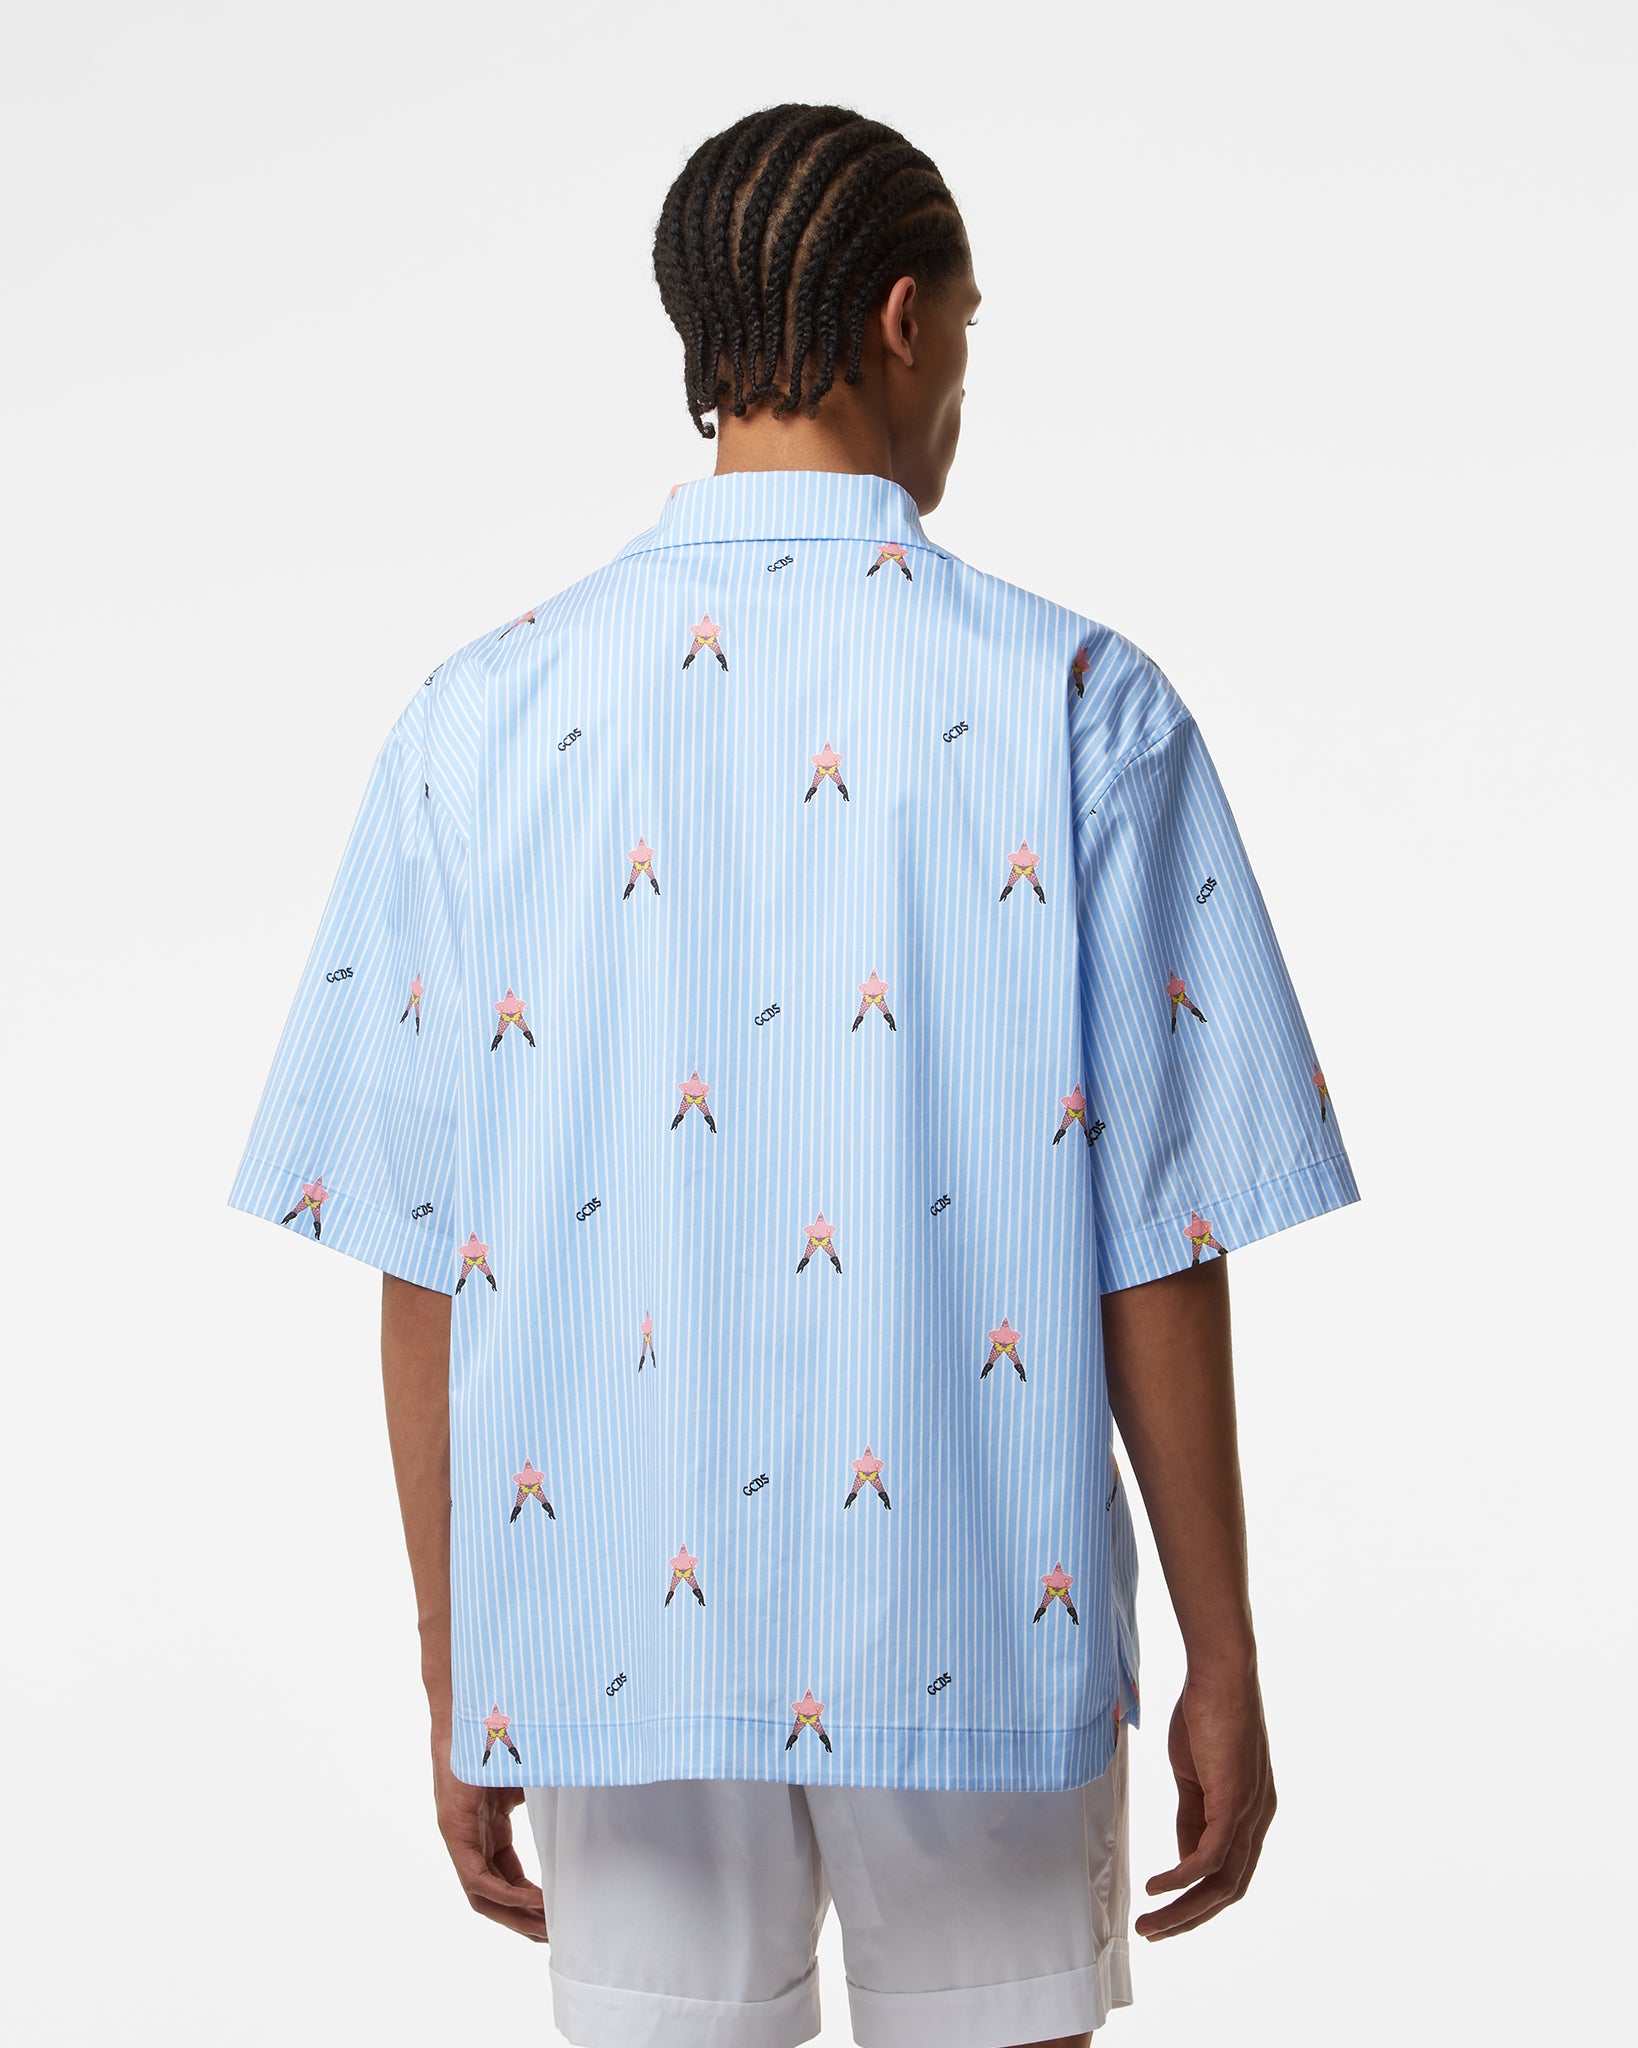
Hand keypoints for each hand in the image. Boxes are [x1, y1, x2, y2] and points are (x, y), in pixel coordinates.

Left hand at [430, 1721, 547, 1940]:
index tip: (556, 1912)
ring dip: (514, 1916)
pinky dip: (504, 1894)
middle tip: (554, 1935)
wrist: (473, 1703)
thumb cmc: (501, 1729)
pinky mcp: (453, 1828)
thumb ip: (547, 1795)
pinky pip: (476, 1877)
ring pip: (482, 1895)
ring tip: (546, 1927)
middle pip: (493, 1895)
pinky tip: (532, 1901)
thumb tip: (593, 1791)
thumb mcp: (532, 1773)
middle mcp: (470, 1837)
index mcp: (487, 1826)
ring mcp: (459, 1834)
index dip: (530, 1898)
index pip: (506, 1876)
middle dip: (523, 1919)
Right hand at [1135, 1667, 1275, 1939]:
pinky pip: (1210, 1856)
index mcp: (1251, 1813)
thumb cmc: (1206, 1713)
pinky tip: (1156, 1886)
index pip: (1230, 1871)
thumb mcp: (1195, 1775)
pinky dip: (1182, 1877)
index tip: (1167, 1910)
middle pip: (1229, 1889)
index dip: (1199, 1897)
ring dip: (1183, 1908)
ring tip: (1150, 1923)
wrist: (1220, 1675)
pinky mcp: (1234, 1802)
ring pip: (1221, 1882)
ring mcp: (1249, 1813)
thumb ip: (1192, 1816)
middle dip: (1190, 1917)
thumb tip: (1183, 1854)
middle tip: (1155, 1933)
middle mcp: (1258, 1820)